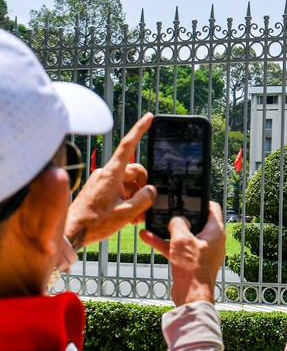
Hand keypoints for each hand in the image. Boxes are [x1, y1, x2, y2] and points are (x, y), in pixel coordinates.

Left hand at [64, 113, 155, 250]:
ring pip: (128, 183)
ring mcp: (102, 181)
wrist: (71, 233)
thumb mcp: (126, 213)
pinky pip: (120, 190)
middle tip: (144, 206)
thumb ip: (143, 199)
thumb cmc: (94, 223)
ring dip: (136, 197)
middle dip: (143, 186)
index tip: (149, 117)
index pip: (128, 146)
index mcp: (112, 174)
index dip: (139, 130)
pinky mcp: (99, 190)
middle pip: (134, 171)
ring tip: (136, 217)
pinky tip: (129, 217)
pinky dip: (127, 201)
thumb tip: (151, 190)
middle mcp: (107, 174)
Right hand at [140, 201, 225, 305]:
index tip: (188, 197)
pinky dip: (165, 243)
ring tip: (152, 221)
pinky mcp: (191, 262)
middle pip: (197, 221)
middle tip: (168, 208)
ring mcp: (202, 251)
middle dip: (181, 216)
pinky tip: (147, 237)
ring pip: (184, 236)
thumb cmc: (192, 267)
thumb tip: (176, 220)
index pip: (213, 208)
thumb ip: (177, 223)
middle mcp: (212, 240)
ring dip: (168, 230)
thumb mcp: (181, 239)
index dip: (201, 201)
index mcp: (216, 231)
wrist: (191, 296)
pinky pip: (178, 248)